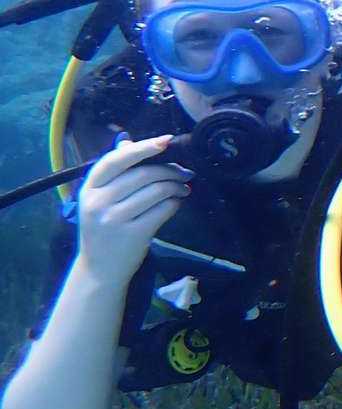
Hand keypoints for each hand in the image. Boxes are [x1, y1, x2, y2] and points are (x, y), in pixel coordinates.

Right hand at [74, 135, 191, 276]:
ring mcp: (114, 219)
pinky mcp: (133, 234)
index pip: (115, 160)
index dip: (142, 148)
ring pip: (157, 191)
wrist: (99, 268)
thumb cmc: (104, 228)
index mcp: (89, 187)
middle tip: (186, 173)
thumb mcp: (99, 199)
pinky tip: (176, 203)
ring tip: (183, 188)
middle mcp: (98, 202)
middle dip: (171, 170)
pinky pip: (164, 210)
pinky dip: (175, 204)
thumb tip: (128, 142)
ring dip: (177, 186)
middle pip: (143, 174)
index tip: (166, 140)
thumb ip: (114, 172)